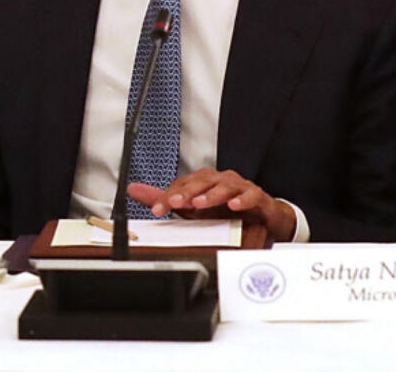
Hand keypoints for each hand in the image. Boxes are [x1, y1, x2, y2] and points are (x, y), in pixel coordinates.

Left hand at [126, 167, 296, 241]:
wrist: (262, 216)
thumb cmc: (225, 210)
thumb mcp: (192, 207)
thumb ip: (164, 199)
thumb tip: (133, 189)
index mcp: (202, 181)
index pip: (182, 185)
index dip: (168, 196)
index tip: (157, 209)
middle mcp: (219, 180)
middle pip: (201, 182)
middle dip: (187, 192)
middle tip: (176, 203)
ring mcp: (239, 187)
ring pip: (224, 187)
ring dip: (211, 195)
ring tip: (200, 204)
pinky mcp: (257, 197)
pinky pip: (251, 196)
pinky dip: (243, 200)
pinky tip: (234, 206)